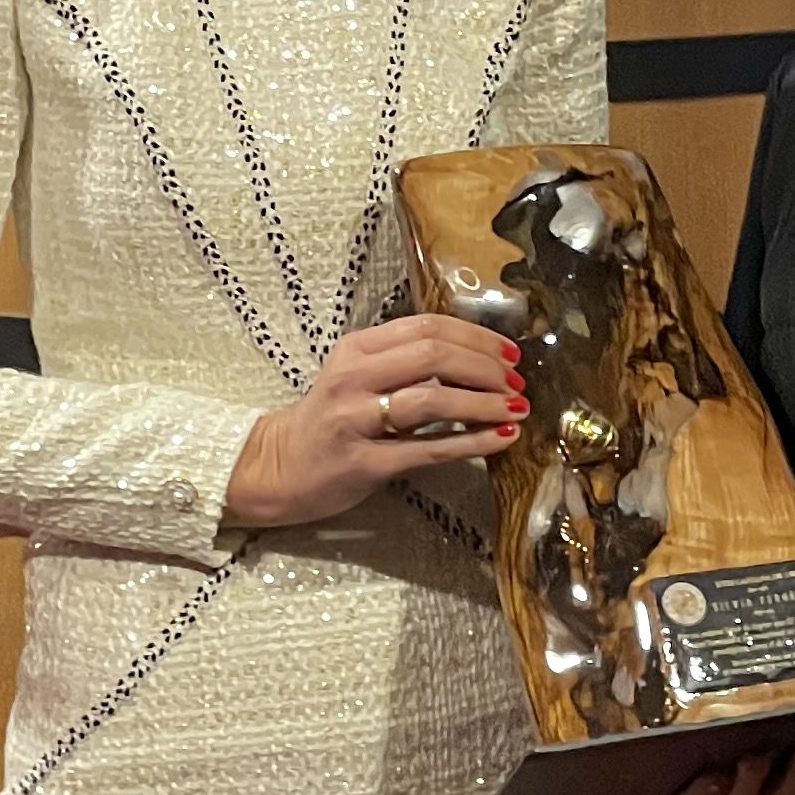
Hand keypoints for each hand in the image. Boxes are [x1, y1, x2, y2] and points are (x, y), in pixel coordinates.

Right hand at [223, 314, 522, 529]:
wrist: (278, 467)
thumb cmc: (328, 420)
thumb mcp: (357, 375)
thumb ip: (405, 363)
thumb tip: (477, 360)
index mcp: (356, 348)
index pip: (426, 327)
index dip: (476, 336)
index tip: (508, 351)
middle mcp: (353, 378)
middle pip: (433, 356)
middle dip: (485, 366)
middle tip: (516, 381)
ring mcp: (356, 420)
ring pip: (432, 401)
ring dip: (483, 402)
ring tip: (515, 408)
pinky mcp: (364, 463)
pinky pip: (428, 449)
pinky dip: (472, 442)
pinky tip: (501, 438)